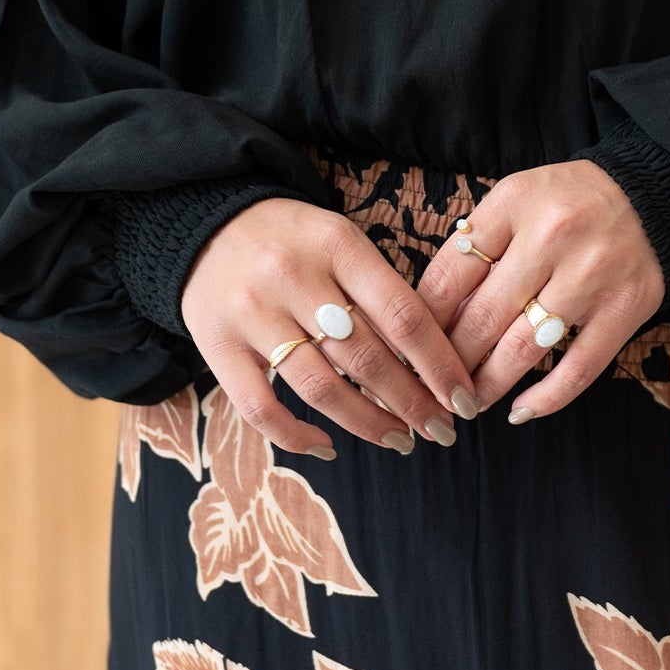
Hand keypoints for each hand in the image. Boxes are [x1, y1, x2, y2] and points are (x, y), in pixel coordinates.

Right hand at [179, 196, 477, 456]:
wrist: (205, 221)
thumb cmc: (293, 242)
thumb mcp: (342, 244)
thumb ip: (381, 294)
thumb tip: (435, 367)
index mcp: (336, 245)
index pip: (403, 317)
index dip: (440, 367)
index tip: (464, 400)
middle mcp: (292, 276)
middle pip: (367, 358)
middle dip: (414, 404)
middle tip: (442, 430)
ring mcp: (251, 313)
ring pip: (322, 388)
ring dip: (369, 424)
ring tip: (401, 440)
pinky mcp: (217, 344)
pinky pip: (260, 407)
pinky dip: (296, 436)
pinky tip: (328, 447)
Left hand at [415, 159, 665, 421]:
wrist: (653, 199)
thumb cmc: (568, 205)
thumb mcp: (515, 202)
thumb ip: (477, 249)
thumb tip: (431, 320)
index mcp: (514, 204)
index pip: (450, 275)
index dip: (424, 323)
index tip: (410, 352)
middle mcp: (552, 236)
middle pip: (482, 318)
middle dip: (451, 363)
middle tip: (434, 388)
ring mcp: (592, 275)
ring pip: (524, 349)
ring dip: (489, 385)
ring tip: (470, 403)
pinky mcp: (625, 308)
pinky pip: (579, 368)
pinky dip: (546, 398)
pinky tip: (520, 411)